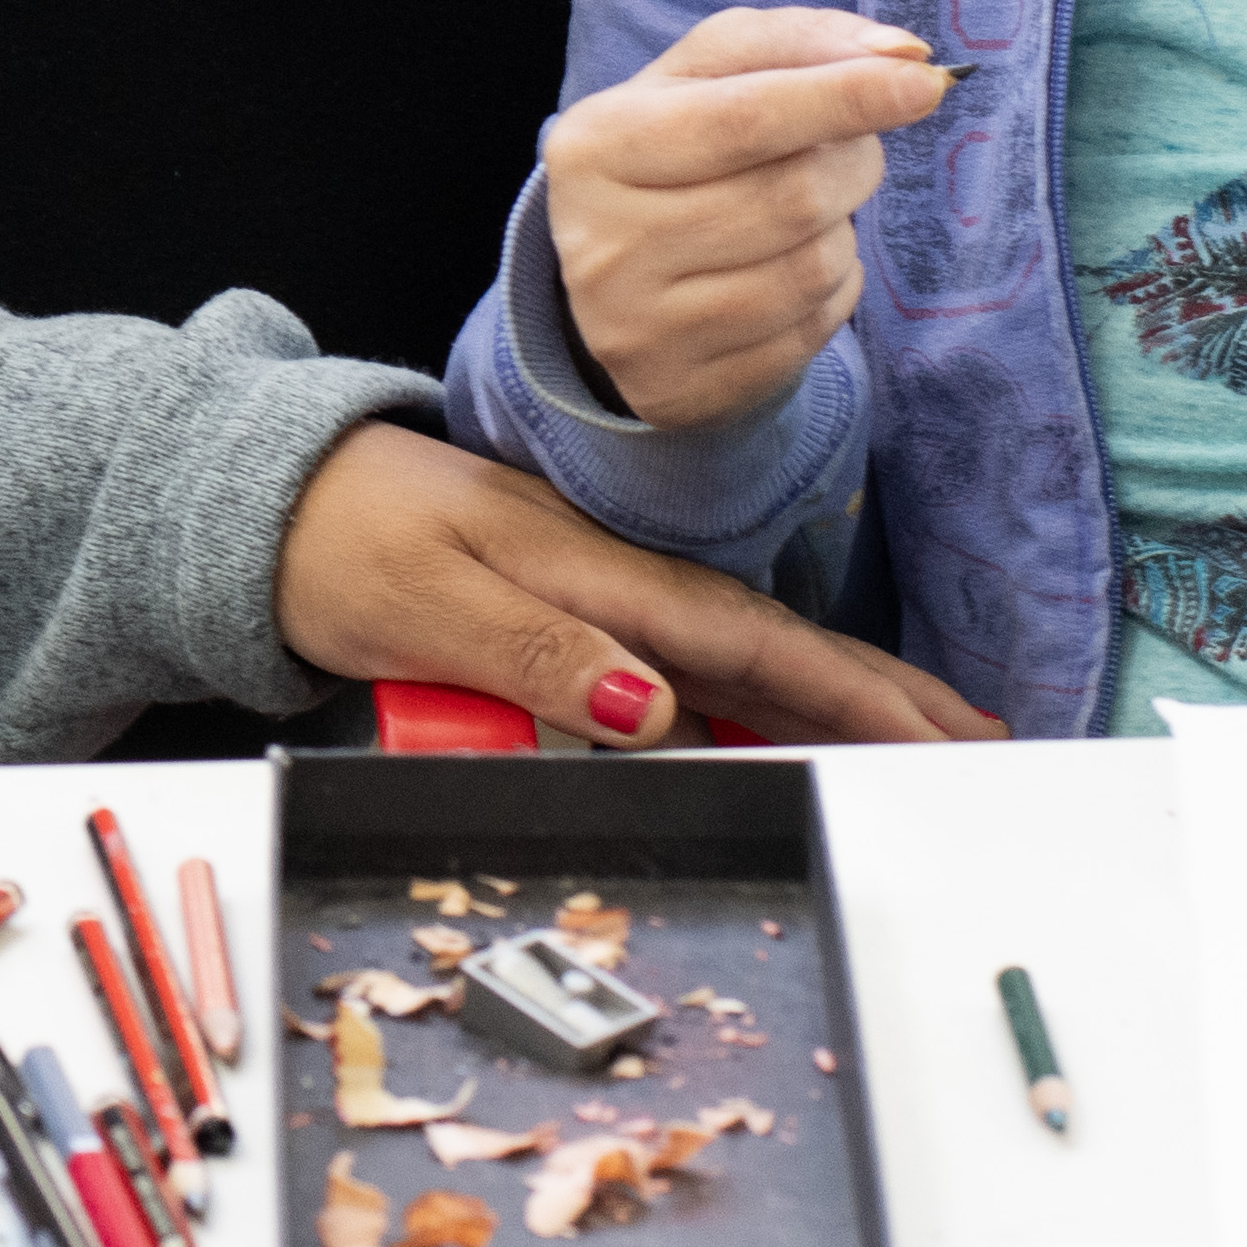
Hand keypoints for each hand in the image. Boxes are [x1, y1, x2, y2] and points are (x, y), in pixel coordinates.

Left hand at [269, 423, 994, 753]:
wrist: (271, 505)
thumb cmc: (342, 543)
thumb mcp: (431, 603)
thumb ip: (541, 654)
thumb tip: (650, 711)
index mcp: (594, 577)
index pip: (750, 645)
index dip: (850, 690)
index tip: (935, 727)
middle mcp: (613, 588)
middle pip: (772, 653)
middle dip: (879, 695)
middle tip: (975, 740)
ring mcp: (597, 604)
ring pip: (737, 666)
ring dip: (828, 702)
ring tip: (916, 741)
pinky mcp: (566, 623)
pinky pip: (679, 675)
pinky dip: (749, 703)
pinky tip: (784, 734)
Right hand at [541, 6, 955, 437]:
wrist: (617, 277)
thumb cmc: (681, 150)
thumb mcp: (712, 75)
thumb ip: (800, 43)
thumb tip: (904, 55)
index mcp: (597, 145)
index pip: (742, 120)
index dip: (843, 98)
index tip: (925, 83)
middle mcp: (604, 243)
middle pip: (792, 196)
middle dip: (853, 163)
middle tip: (849, 151)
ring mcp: (638, 328)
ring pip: (811, 270)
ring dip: (844, 232)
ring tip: (812, 214)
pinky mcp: (681, 389)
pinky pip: (812, 330)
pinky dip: (834, 290)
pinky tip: (796, 270)